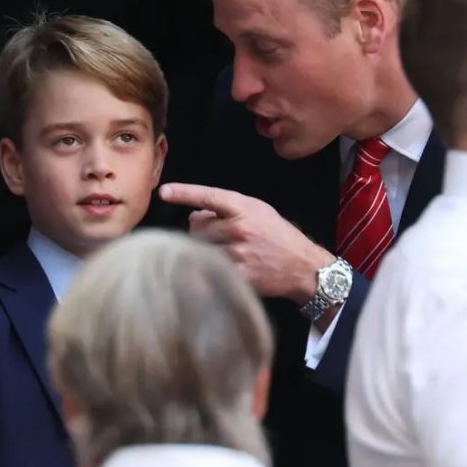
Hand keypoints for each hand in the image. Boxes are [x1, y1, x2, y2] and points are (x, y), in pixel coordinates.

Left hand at [159, 183, 333, 303]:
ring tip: (223, 250)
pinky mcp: (238, 275)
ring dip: (204, 249)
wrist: (303, 267)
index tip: (164, 192)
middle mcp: (239, 229)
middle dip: (200, 231)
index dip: (184, 193)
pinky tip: (221, 267)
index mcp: (244, 208)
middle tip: (214, 235)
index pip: (208, 196)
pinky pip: (209, 268)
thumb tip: (194, 214)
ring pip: (201, 248)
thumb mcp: (258, 211)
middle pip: (197, 227)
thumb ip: (227, 208)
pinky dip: (208, 267)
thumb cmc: (278, 236)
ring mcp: (238, 253)